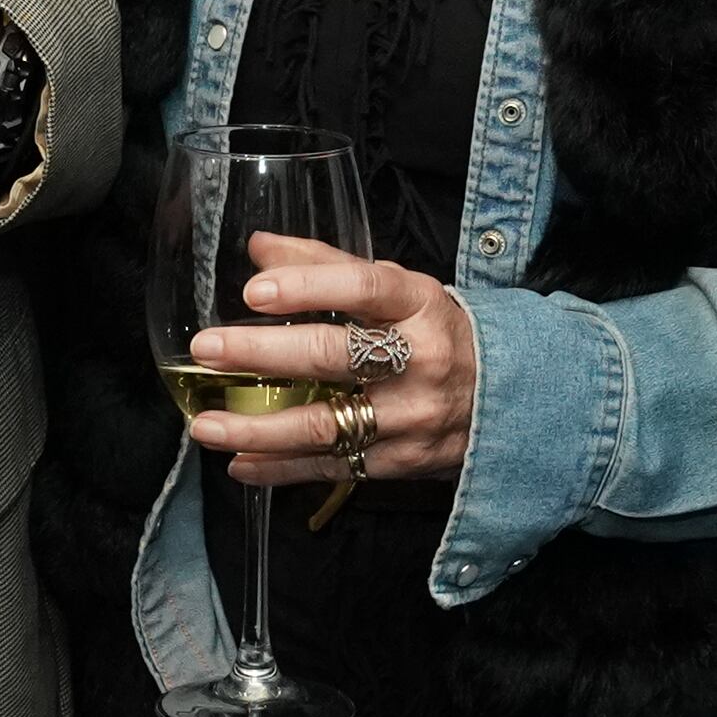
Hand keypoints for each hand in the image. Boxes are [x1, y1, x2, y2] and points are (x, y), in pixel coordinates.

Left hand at [185, 236, 478, 487]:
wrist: (513, 399)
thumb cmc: (437, 332)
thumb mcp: (399, 290)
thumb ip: (327, 266)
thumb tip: (260, 248)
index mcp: (420, 305)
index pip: (363, 288)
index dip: (308, 288)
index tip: (254, 290)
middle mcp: (420, 361)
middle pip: (334, 356)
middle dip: (263, 354)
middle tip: (207, 350)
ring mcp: (411, 417)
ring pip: (325, 423)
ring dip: (258, 427)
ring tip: (204, 425)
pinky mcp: (402, 461)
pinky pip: (333, 466)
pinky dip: (281, 468)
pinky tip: (240, 462)